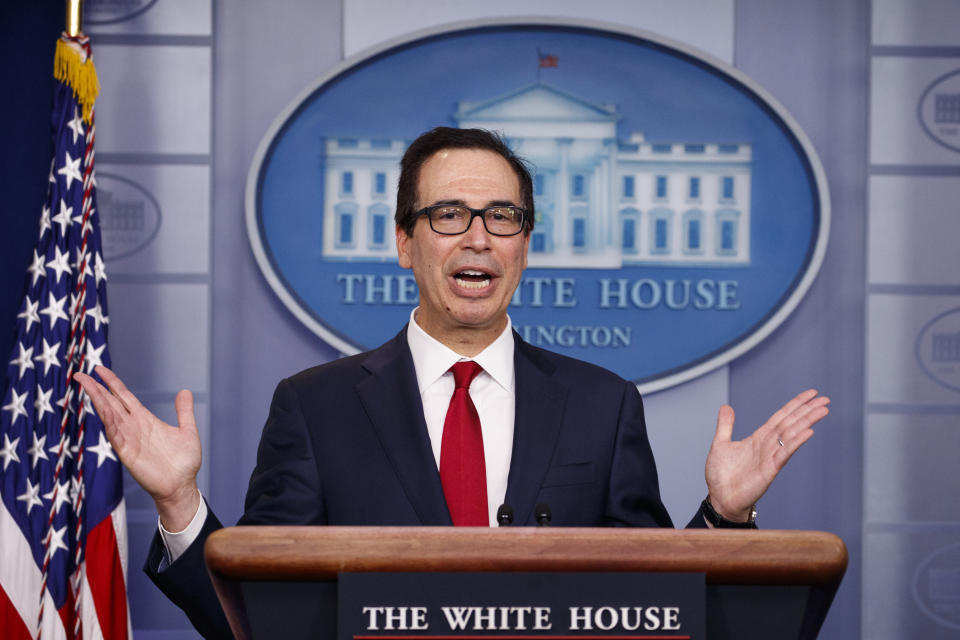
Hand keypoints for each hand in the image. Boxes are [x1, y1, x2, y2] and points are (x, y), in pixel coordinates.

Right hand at [74, 365, 201, 531]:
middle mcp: (133, 427)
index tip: (99, 369)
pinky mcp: (128, 453)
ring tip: (88, 386)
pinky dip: (110, 422)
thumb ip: (184, 411)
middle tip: (80, 374)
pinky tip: (104, 410)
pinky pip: (116, 435)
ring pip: (110, 416)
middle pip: (111, 403)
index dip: (112, 383)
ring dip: (99, 401)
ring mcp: (129, 439)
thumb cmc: (183, 462)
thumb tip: (185, 391)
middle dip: (96, 389)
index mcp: (145, 419)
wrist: (182, 486)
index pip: (124, 396)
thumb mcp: (187, 430)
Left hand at [704, 389, 829, 521]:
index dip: (795, 405)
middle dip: (808, 410)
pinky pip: (785, 453)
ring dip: (807, 422)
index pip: (781, 417)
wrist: (720, 498)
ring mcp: (771, 457)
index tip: (811, 394)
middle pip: (791, 423)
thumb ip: (726, 425)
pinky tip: (808, 432)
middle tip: (826, 399)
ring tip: (822, 410)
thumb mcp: (720, 444)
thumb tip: (726, 406)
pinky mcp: (770, 470)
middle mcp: (768, 445)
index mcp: (758, 438)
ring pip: (791, 435)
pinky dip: (796, 441)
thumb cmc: (721, 475)